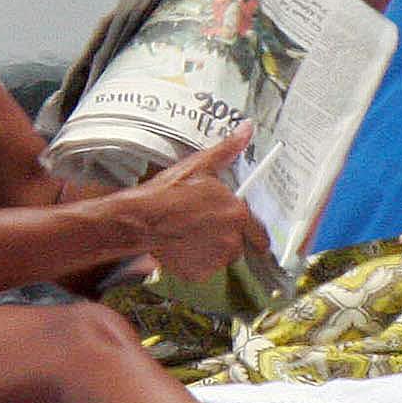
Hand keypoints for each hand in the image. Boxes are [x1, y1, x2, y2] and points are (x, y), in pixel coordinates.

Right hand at [125, 124, 270, 280]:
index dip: (255, 235)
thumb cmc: (168, 193)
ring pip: (220, 257)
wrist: (141, 218)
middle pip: (237, 245)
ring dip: (210, 249)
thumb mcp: (199, 166)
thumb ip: (228, 150)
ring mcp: (214, 259)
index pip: (260, 234)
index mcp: (237, 214)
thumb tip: (247, 129)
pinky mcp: (198, 273)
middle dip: (225, 238)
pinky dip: (194, 262)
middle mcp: (231, 240)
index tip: (254, 239)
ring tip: (189, 234)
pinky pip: (203, 269)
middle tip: (203, 226)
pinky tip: (181, 246)